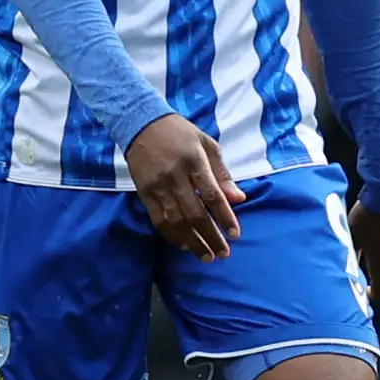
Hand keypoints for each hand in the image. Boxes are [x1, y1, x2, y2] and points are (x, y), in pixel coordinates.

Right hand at [126, 114, 243, 259]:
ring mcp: (158, 186)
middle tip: (223, 253)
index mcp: (194, 161)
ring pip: (176, 221)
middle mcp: (175, 176)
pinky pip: (158, 219)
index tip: (235, 234)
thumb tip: (238, 198)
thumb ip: (222, 173)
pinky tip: (183, 244)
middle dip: (210, 236)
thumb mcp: (207, 144)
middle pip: (195, 213)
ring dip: (192, 242)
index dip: (224, 217)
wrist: (141, 124)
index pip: (212, 195)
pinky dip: (171, 235)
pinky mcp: (144, 193)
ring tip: (205, 256)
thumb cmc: (180, 133)